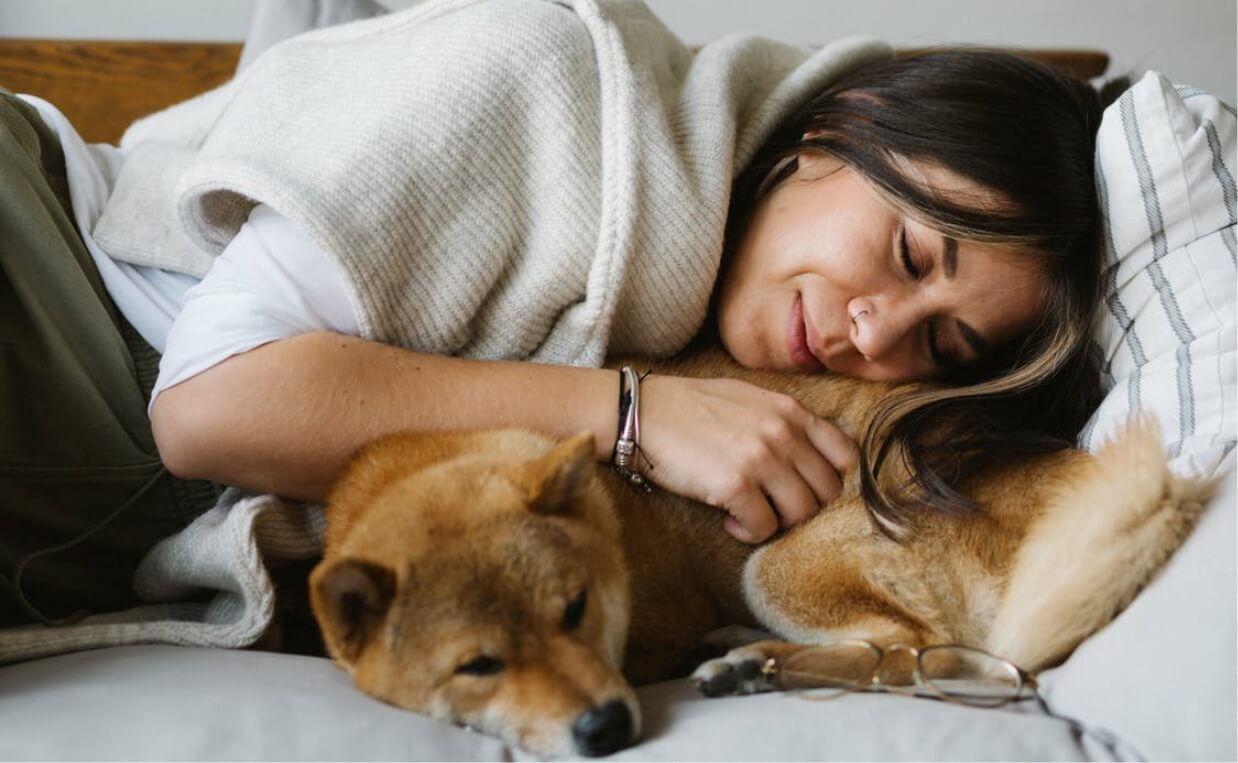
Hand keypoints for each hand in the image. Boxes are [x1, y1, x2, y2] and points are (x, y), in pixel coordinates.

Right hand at [635, 374, 858, 543]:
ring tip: (750, 513)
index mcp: (790, 411)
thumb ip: (783, 421)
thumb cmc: (689, 407)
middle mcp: (783, 433)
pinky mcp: (735, 486)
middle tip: (772, 504)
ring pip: (801, 513)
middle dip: (802, 505)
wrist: (639, 412)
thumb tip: (809, 452)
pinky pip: (764, 527)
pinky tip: (729, 520)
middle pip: (827, 492)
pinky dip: (749, 532)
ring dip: (777, 521)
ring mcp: (761, 459)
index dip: (829, 478)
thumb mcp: (748, 398)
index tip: (802, 485)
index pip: (846, 455)